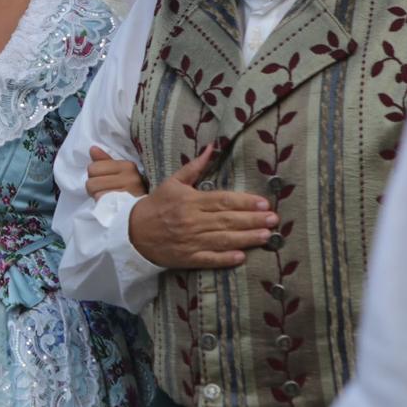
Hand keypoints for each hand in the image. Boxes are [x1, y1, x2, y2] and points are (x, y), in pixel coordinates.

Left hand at [86, 146, 148, 200]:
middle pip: (91, 180)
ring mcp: (128, 190)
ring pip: (94, 191)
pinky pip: (101, 200)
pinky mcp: (124, 204)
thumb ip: (105, 161)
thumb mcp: (121, 173)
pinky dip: (102, 205)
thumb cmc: (132, 191)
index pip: (93, 167)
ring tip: (108, 198)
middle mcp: (130, 176)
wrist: (149, 211)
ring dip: (97, 196)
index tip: (104, 181)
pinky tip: (111, 205)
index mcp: (128, 166)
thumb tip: (92, 149)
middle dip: (94, 187)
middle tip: (104, 191)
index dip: (94, 176)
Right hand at [125, 147, 275, 269]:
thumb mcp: (173, 182)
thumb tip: (212, 148)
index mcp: (190, 200)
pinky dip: (225, 258)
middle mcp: (192, 220)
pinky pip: (209, 258)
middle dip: (252, 220)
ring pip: (223, 239)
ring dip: (246, 238)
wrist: (132, 232)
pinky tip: (241, 257)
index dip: (244, 202)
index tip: (264, 203)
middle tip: (274, 219)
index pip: (222, 200)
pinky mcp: (187, 257)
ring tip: (266, 236)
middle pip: (227, 220)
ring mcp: (190, 241)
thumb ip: (195, 167)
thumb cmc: (156, 205)